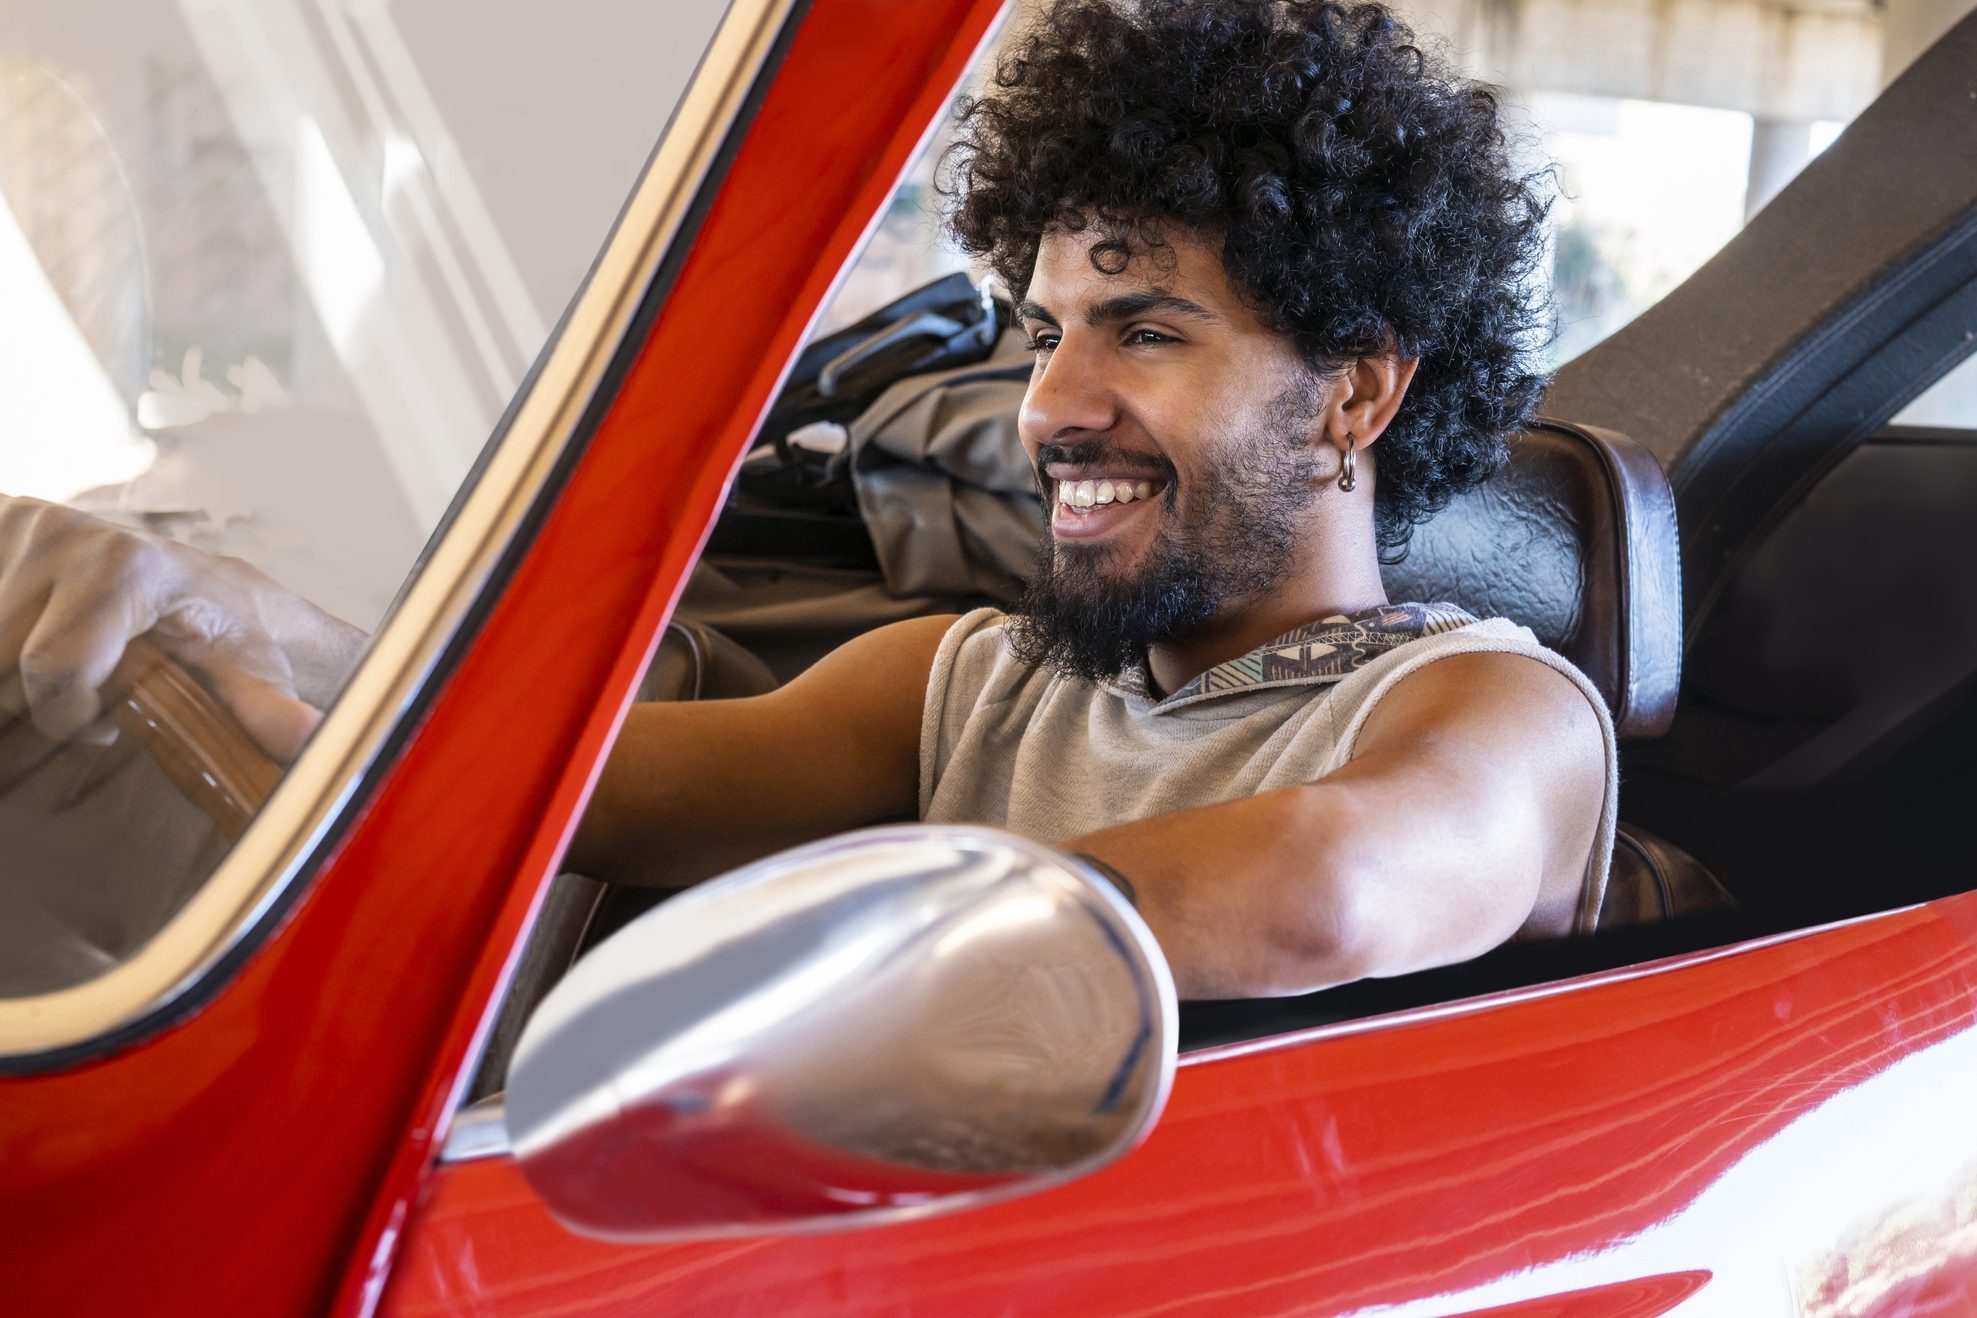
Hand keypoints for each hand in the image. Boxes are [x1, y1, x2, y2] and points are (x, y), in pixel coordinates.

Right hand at [0, 495, 366, 761]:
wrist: (192, 569)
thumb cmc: (221, 622)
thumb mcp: (248, 667)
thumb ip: (268, 708)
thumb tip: (313, 741)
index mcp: (128, 568)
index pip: (55, 668)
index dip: (69, 713)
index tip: (104, 722)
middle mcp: (65, 536)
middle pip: (7, 660)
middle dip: (40, 695)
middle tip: (89, 692)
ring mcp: (21, 530)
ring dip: (13, 672)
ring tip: (69, 663)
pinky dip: (2, 644)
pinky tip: (35, 641)